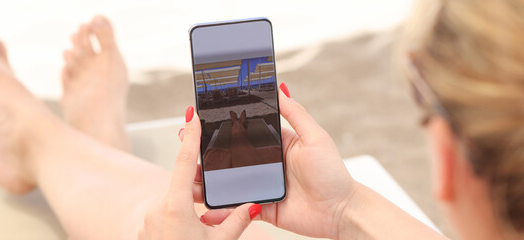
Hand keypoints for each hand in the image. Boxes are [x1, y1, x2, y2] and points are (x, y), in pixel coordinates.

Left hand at [139, 107, 260, 239]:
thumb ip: (237, 220)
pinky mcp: (146, 233)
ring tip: (202, 226)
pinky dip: (178, 220)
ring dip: (188, 207)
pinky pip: (165, 217)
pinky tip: (189, 235)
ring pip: (172, 203)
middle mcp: (156, 209)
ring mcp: (148, 222)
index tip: (192, 115)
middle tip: (211, 186)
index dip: (190, 137)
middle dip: (196, 184)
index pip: (183, 162)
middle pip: (179, 184)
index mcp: (174, 206)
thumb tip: (255, 205)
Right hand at [197, 84, 357, 238]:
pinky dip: (220, 210)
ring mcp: (261, 186)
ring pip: (227, 183)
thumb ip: (295, 113)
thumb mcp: (314, 137)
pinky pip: (236, 208)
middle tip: (183, 148)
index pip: (242, 131)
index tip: (199, 121)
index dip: (221, 127)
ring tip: (186, 179)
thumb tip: (279, 87)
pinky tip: (204, 208)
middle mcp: (266, 164)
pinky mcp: (261, 207)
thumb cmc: (333, 173)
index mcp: (276, 144)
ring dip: (206, 182)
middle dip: (205, 154)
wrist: (341, 211)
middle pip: (229, 157)